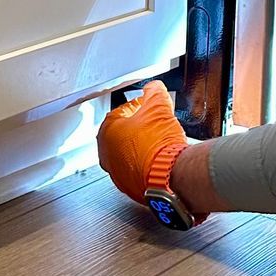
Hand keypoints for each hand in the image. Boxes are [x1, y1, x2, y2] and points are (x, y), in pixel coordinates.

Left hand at [97, 82, 199, 216]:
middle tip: (154, 123)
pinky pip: (137, 170)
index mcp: (107, 131)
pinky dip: (146, 164)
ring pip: (128, 153)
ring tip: (159, 141)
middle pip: (123, 134)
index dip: (138, 106)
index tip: (149, 106)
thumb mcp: (159, 107)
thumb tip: (154, 89)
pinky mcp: (130, 187)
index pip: (121, 111)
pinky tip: (159, 159)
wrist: (170, 175)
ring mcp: (117, 173)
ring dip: (142, 146)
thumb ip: (154, 93)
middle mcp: (106, 154)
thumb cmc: (159, 145)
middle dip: (139, 127)